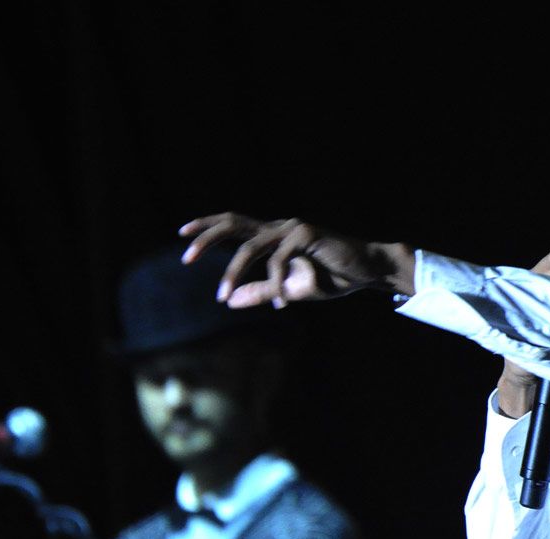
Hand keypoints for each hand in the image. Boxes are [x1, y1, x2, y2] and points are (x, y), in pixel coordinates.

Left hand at [179, 213, 415, 307]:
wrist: (368, 271)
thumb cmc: (333, 278)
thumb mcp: (291, 290)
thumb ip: (261, 292)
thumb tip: (229, 301)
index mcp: (274, 236)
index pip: (234, 225)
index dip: (207, 226)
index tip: (181, 234)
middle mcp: (280, 227)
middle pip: (233, 223)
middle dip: (206, 237)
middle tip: (185, 258)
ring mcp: (292, 228)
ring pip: (251, 245)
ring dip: (233, 271)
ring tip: (221, 295)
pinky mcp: (307, 235)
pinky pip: (280, 261)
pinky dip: (276, 285)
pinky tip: (281, 305)